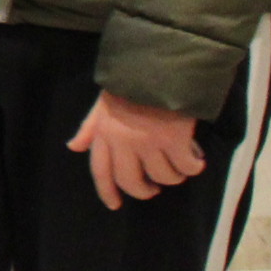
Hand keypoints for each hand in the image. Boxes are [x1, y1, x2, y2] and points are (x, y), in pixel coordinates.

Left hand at [69, 90, 206, 209]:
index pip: (100, 170)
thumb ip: (90, 127)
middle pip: (131, 182)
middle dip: (144, 191)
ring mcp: (149, 142)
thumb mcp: (102, 103)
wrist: (159, 65)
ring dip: (174, 177)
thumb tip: (74, 147)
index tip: (116, 205)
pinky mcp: (174, 140)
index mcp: (103, 133)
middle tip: (154, 188)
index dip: (107, 191)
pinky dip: (193, 167)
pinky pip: (185, 167)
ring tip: (179, 168)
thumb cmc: (130, 83)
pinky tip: (196, 159)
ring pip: (163, 177)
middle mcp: (122, 142)